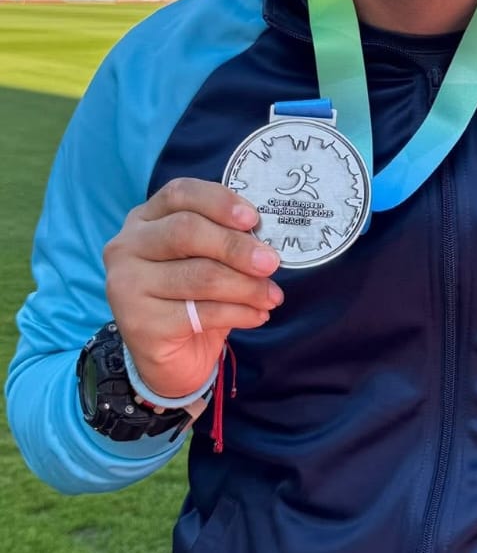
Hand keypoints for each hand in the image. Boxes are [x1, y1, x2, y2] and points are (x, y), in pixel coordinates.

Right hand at [103, 178, 283, 399]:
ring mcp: (127, 285)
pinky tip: (258, 315)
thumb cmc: (191, 299)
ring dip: (246, 286)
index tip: (253, 219)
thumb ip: (223, 241)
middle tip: (271, 263)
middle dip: (236, 246)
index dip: (218, 201)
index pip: (179, 194)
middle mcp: (126, 247)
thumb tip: (265, 241)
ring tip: (272, 296)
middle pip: (186, 232)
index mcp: (144, 220)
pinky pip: (202, 312)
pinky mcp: (140, 323)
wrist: (170, 358)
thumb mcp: (205, 261)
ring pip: (199, 275)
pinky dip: (239, 313)